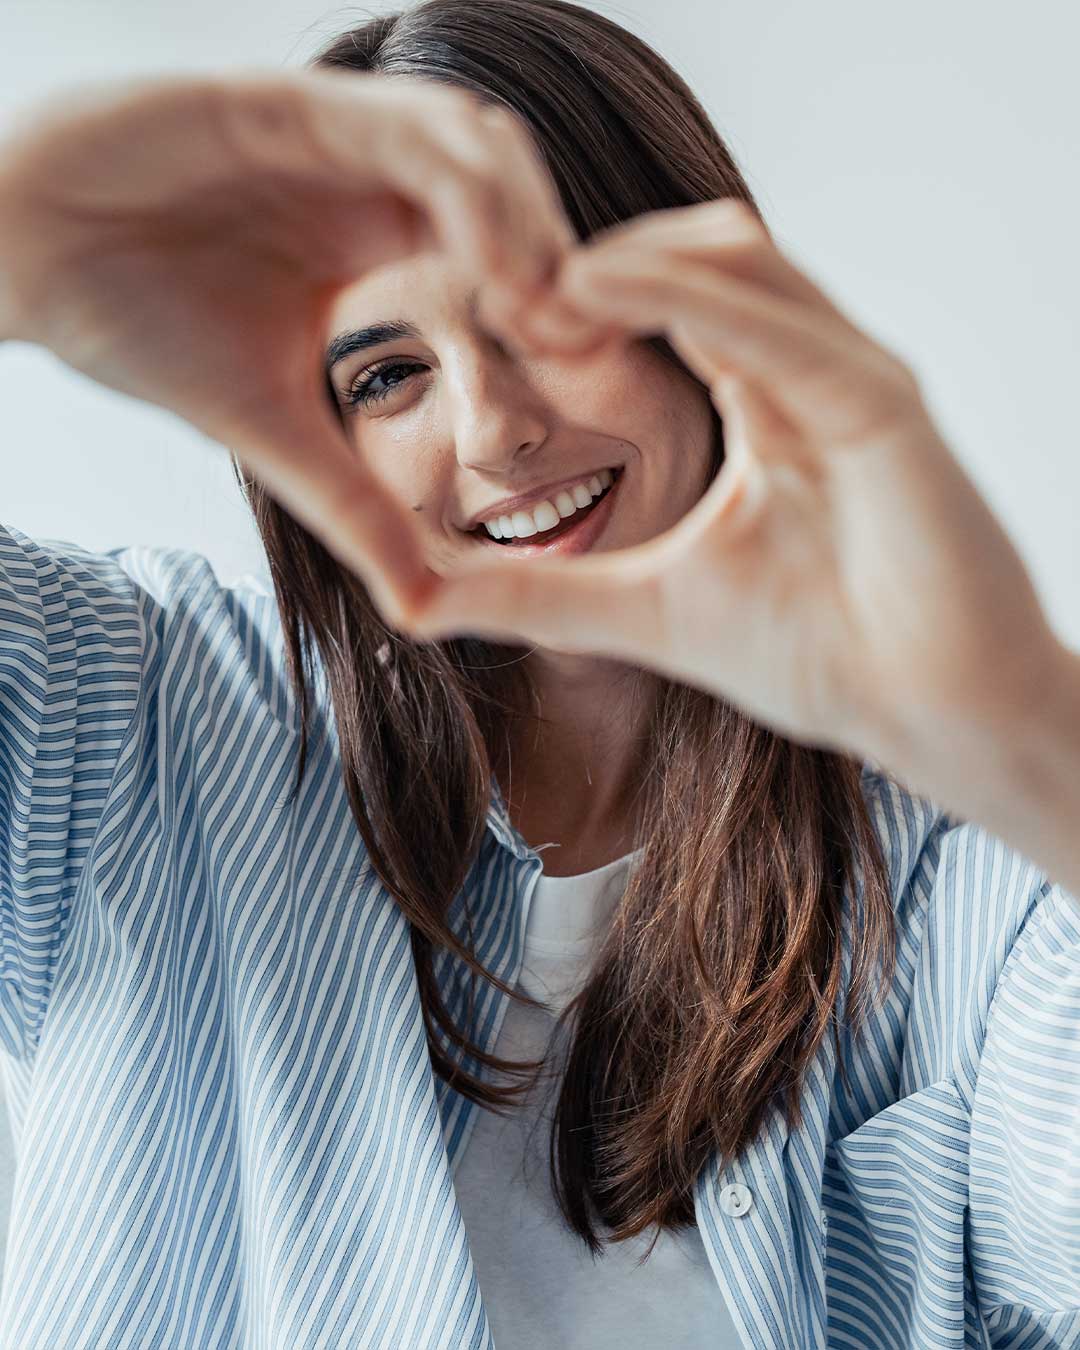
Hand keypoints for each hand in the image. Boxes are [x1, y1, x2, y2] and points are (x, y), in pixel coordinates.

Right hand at [0, 69, 584, 618]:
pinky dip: (458, 183)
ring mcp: (332, 132)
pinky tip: (482, 261)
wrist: (28, 265)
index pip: (504, 245)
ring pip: (473, 142)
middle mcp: (369, 174)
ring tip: (538, 306)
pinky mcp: (282, 103)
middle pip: (513, 186)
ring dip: (524, 217)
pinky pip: (397, 124)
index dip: (555, 297)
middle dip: (560, 254)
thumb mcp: (278, 434)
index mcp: (378, 233)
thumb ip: (359, 510)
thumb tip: (425, 612)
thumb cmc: (143, 328)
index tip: (585, 368)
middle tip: (582, 338)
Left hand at [407, 199, 1060, 781]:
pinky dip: (682, 295)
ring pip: (735, 256)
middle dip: (592, 262)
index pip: (665, 305)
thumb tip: (416, 601)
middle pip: (695, 252)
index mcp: (763, 398)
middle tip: (500, 295)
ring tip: (533, 290)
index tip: (492, 322)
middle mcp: (807, 368)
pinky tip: (594, 295)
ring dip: (626, 259)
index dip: (576, 299)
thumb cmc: (817, 656)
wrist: (928, 716)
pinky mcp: (881, 402)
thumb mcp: (646, 611)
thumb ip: (538, 597)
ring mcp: (848, 374)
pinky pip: (775, 322)